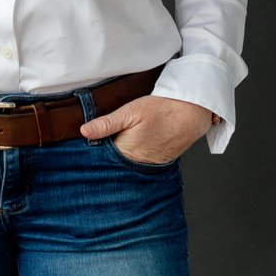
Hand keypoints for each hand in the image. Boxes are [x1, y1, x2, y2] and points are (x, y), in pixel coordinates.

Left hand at [79, 95, 212, 163]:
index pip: (101, 158)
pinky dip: (134, 158)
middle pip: (113, 164)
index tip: (85, 146)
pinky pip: (140, 164)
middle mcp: (137, 164)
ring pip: (126, 165)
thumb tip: (84, 131)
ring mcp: (149, 166)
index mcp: (126, 152)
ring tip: (118, 144)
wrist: (191, 113)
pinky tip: (133, 147)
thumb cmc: (161, 109)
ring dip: (120, 157)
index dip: (93, 151)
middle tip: (99, 143)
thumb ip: (107, 123)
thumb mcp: (130, 111)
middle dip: (105, 156)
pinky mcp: (158, 164)